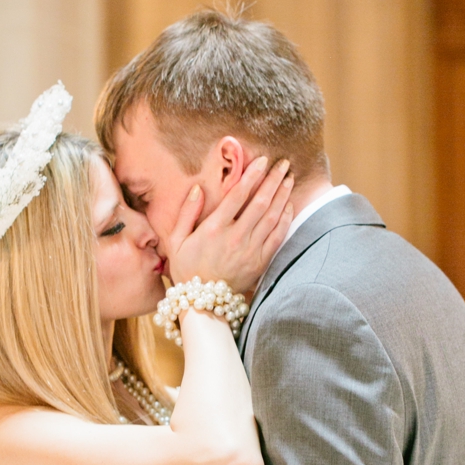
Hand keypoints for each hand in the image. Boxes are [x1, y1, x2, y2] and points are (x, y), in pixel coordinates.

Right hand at [166, 157, 293, 292]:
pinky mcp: (260, 263)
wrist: (203, 304)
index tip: (263, 161)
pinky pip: (277, 237)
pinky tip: (288, 205)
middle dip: (273, 180)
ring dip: (283, 196)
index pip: (238, 195)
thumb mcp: (175, 241)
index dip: (252, 175)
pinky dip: (285, 219)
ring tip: (290, 178)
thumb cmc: (187, 269)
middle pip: (260, 202)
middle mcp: (235, 238)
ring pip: (272, 217)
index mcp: (214, 229)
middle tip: (284, 164)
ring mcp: (250, 251)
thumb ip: (186, 213)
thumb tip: (198, 188)